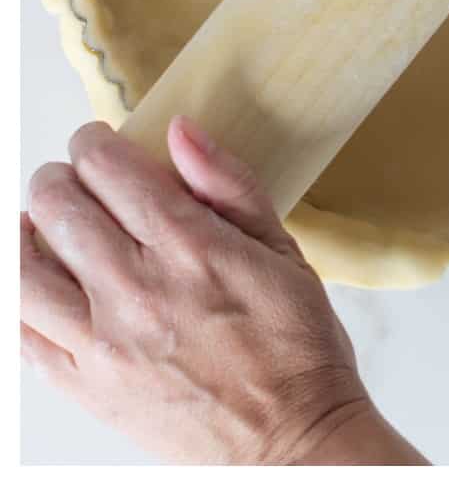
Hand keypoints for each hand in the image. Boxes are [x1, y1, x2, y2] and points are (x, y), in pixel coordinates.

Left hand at [21, 118, 425, 464]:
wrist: (290, 442)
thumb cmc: (298, 348)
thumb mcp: (284, 252)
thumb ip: (230, 186)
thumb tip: (181, 130)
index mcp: (191, 248)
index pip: (109, 169)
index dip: (95, 143)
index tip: (101, 143)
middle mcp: (136, 290)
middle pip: (58, 206)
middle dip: (59, 177)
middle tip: (75, 178)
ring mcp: (101, 342)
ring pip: (22, 264)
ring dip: (27, 229)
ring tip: (45, 223)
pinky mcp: (82, 385)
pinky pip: (18, 330)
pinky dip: (16, 292)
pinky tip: (35, 278)